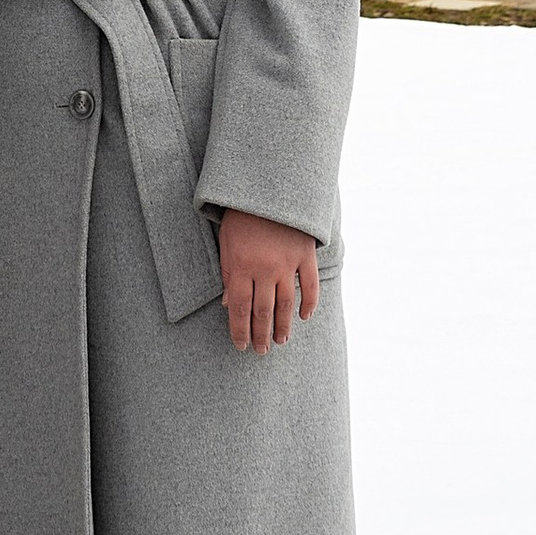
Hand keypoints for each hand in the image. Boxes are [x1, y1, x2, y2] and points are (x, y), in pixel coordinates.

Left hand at [216, 210, 320, 352]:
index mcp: (241, 266)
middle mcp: (265, 269)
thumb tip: (230, 304)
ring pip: (287, 304)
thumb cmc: (241, 213)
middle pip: (263, 312)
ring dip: (283, 326)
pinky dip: (309, 303)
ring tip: (281, 341)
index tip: (241, 346)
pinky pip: (309, 285)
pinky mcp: (305, 254)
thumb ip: (229, 273)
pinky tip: (304, 316)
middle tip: (261, 351)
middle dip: (261, 335)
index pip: (240, 309)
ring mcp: (287, 263)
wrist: (269, 184)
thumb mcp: (226, 241)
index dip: (240, 331)